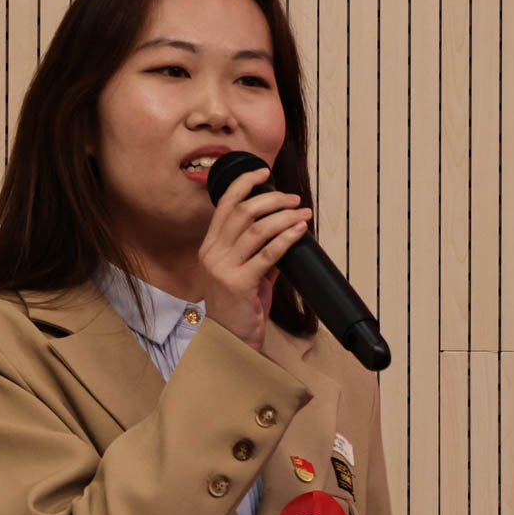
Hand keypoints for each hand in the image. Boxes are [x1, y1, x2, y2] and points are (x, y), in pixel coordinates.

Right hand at [197, 166, 311, 351]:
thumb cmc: (239, 308)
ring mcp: (224, 269)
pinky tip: (299, 231)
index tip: (263, 172)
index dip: (243, 183)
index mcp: (210, 247)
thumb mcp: (246, 275)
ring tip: (303, 214)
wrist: (231, 342)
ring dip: (284, 217)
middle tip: (294, 200)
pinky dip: (286, 238)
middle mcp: (213, 254)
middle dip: (273, 199)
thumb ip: (260, 253)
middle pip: (244, 212)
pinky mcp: (240, 284)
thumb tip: (285, 233)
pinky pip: (267, 254)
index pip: (224, 205)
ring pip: (257, 230)